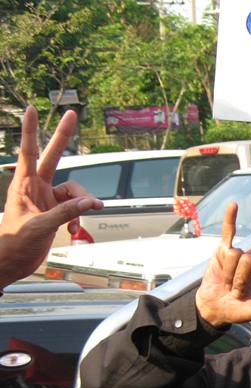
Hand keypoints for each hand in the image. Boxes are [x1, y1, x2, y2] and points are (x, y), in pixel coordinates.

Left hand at [0, 106, 102, 287]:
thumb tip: (88, 202)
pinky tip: (73, 231)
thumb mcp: (39, 227)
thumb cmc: (14, 243)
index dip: (30, 130)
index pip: (28, 152)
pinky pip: (75, 209)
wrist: (11, 264)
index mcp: (24, 185)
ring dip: (82, 204)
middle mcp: (37, 188)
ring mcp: (47, 200)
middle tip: (71, 114)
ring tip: (80, 221)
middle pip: (53, 157)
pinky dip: (78, 218)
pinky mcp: (55, 213)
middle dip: (62, 137)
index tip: (31, 110)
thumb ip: (64, 213)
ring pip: (74, 191)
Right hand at [195, 202, 250, 327]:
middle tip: (237, 292)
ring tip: (227, 284)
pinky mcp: (223, 251)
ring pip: (234, 254)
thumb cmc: (239, 310)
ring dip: (228, 274)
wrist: (214, 309)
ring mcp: (239, 253)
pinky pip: (228, 233)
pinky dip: (230, 219)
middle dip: (239, 278)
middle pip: (249, 258)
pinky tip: (233, 205)